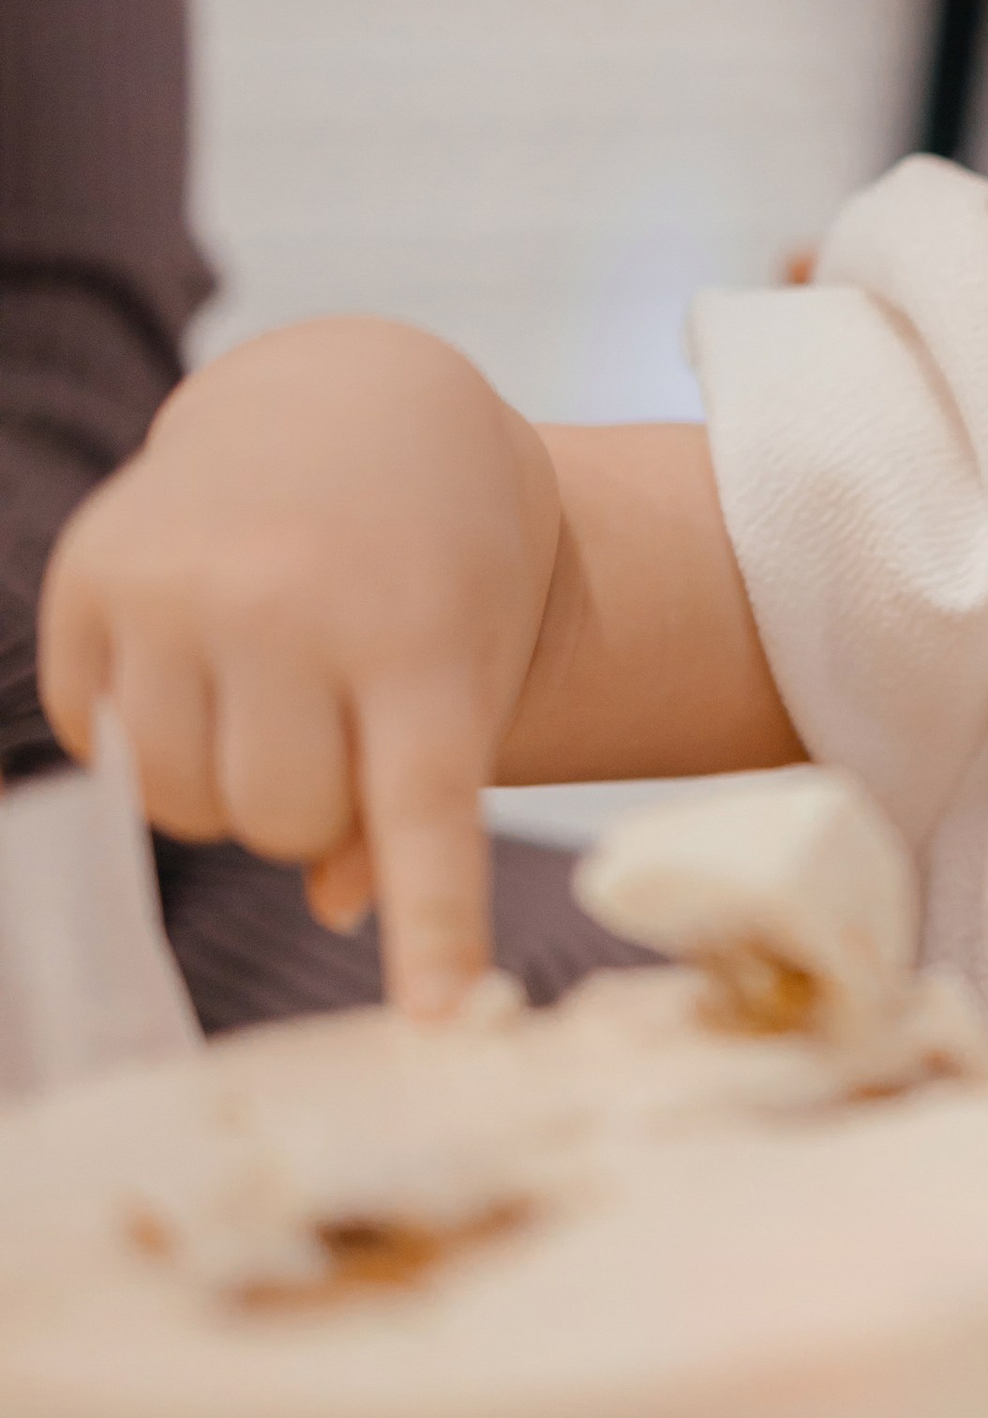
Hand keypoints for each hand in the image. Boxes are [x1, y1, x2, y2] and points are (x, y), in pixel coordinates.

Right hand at [38, 321, 562, 1015]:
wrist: (354, 401)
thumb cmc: (435, 564)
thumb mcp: (467, 663)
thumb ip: (417, 795)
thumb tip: (336, 903)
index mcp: (417, 631)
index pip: (421, 810)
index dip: (431, 923)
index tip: (439, 1016)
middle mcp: (288, 601)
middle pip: (277, 822)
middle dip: (306, 805)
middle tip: (336, 725)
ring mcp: (176, 584)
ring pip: (176, 799)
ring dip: (221, 782)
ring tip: (268, 697)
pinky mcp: (89, 575)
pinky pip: (96, 741)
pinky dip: (144, 730)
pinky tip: (196, 653)